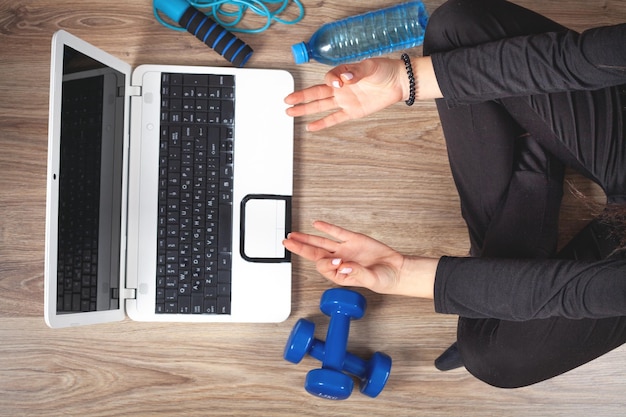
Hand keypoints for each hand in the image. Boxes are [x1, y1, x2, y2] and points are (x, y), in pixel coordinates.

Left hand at [283, 221, 437, 297]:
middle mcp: (339, 261)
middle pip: (315, 253)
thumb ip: (358, 273)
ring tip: (294, 235)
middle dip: (300, 248)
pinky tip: (316, 224)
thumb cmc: (383, 280)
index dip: (327, 263)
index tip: (338, 261)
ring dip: (307, 238)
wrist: (396, 270)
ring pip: (322, 242)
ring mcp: (345, 249)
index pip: (324, 266)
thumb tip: (344, 265)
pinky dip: (327, 228)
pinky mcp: (353, 239)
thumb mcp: (372, 280)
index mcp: (340, 274)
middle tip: (287, 242)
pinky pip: (337, 232)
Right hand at [284, 58, 406, 130]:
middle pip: (316, 92)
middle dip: (301, 97)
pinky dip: (322, 123)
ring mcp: (344, 101)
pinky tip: (310, 127)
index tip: (336, 82)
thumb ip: (356, 72)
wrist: (398, 82)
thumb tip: (345, 78)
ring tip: (290, 112)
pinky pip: (334, 118)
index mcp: (342, 74)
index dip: (330, 79)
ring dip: (305, 109)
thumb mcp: (371, 66)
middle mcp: (340, 88)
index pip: (328, 77)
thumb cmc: (384, 70)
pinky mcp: (352, 112)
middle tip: (287, 100)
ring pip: (320, 105)